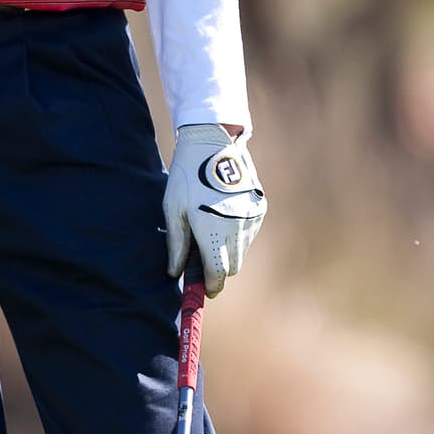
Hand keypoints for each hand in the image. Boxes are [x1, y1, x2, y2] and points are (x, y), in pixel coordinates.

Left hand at [163, 123, 266, 298]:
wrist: (214, 142)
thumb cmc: (187, 175)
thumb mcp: (174, 208)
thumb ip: (176, 244)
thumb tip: (176, 273)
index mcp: (212, 229)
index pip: (218, 272)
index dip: (212, 286)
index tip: (205, 291)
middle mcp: (237, 227)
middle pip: (233, 267)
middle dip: (219, 271)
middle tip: (203, 263)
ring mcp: (251, 218)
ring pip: (242, 251)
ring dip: (228, 253)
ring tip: (210, 234)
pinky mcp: (259, 208)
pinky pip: (249, 234)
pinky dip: (237, 237)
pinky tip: (222, 219)